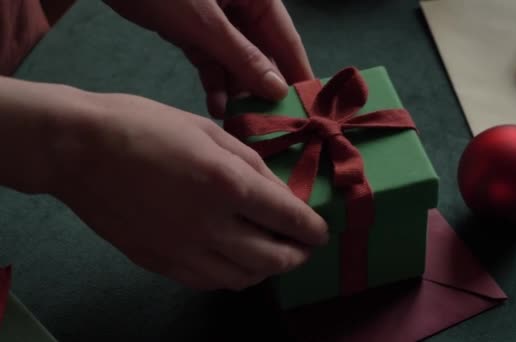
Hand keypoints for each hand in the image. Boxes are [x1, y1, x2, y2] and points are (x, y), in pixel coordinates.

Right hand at [51, 92, 327, 290]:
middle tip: (303, 246)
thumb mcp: (208, 130)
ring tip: (273, 254)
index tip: (321, 231)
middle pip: (273, 259)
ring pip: (244, 277)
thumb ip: (251, 163)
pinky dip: (234, 275)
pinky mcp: (160, 264)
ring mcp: (184, 251)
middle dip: (298, 255)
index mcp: (227, 184)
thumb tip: (279, 192)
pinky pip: (211, 282)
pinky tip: (236, 260)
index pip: (288, 219)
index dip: (313, 229)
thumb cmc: (144, 126)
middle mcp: (211, 226)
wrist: (79, 150)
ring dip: (268, 269)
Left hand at [104, 0, 313, 116]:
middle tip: (270, 124)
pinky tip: (216, 105)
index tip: (308, 108)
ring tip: (239, 121)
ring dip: (236, 90)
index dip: (297, 73)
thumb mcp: (205, 23)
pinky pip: (211, 60)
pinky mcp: (194, 30)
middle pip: (262, 53)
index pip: (287, 39)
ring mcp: (217, 19)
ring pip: (236, 61)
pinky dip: (213, 81)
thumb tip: (277, 90)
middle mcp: (243, 6)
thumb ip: (242, 57)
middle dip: (262, 88)